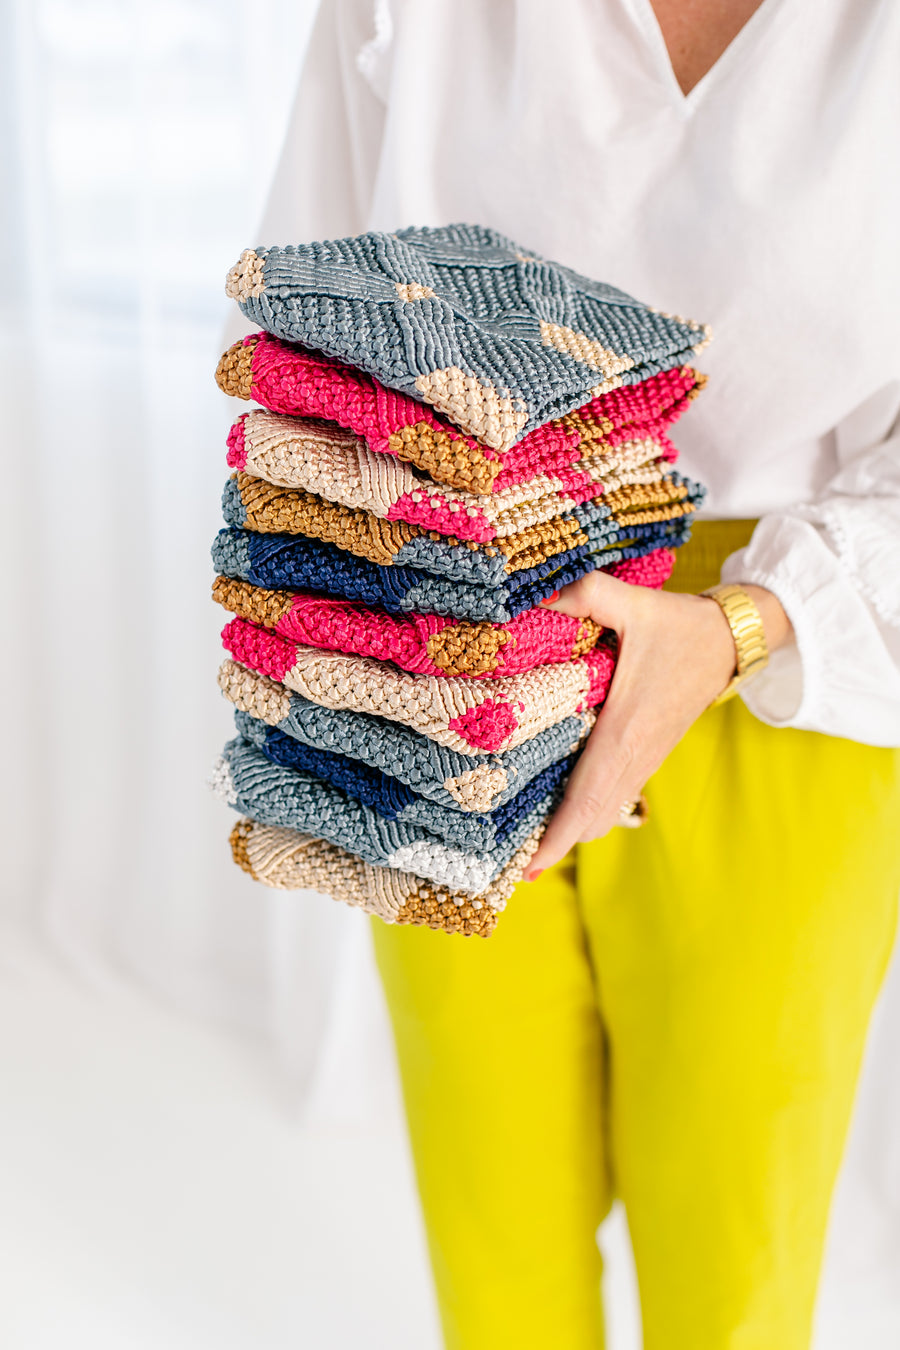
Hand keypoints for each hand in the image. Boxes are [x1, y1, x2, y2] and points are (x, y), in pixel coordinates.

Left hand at [525, 574, 791, 878]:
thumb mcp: (631, 601)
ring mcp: (644, 760)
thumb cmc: (679, 625)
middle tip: (509, 860)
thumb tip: (536, 597)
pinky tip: (560, 808)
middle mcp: (634, 756)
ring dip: (571, 829)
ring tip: (526, 839)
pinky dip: (587, 812)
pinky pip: (614, 796)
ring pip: (604, 812)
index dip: (556, 837)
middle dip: (553, 844)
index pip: (586, 800)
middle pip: (591, 820)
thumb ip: (585, 595)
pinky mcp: (648, 755)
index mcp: (624, 732)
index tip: (527, 867)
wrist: (730, 640)